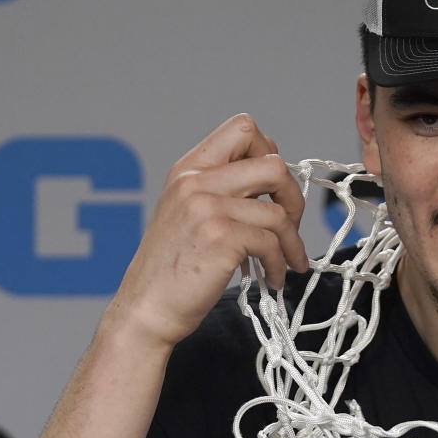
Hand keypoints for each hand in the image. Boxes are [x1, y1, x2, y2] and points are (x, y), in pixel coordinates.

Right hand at [106, 114, 306, 349]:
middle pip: (273, 164)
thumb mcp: (187, 213)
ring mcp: (207, 208)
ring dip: (292, 242)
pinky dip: (280, 263)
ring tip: (286, 262)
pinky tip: (271, 278)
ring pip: (279, 211)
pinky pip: (272, 242)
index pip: (242, 128)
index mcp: (188, 170)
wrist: (145, 310)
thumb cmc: (172, 269)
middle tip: (288, 227)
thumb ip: (220, 189)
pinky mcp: (220, 238)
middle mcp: (195, 182)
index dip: (269, 153)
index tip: (272, 188)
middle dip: (293, 197)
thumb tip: (275, 173)